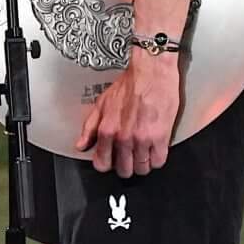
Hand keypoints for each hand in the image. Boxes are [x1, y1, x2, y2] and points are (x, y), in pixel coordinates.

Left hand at [75, 53, 180, 178]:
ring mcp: (143, 140)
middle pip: (124, 170)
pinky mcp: (162, 138)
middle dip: (126, 166)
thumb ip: (90, 127)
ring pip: (142, 169)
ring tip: (142, 153)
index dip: (107, 164)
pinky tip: (154, 150)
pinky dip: (156, 159)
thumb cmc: (129, 85)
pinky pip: (159, 162)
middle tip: (129, 157)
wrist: (151, 72)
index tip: (111, 160)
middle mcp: (124, 138)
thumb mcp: (101, 103)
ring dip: (142, 164)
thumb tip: (82, 145)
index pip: (102, 163)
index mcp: (107, 130)